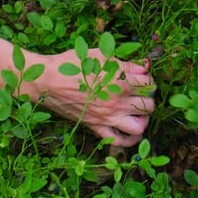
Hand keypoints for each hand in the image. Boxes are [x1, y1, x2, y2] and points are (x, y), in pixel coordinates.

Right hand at [39, 49, 154, 146]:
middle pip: (149, 105)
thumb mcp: (100, 56)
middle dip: (148, 98)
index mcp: (120, 81)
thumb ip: (125, 63)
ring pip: (139, 126)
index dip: (148, 80)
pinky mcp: (96, 127)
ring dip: (143, 120)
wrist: (48, 81)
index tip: (141, 78)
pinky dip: (129, 140)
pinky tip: (132, 133)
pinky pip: (118, 141)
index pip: (149, 84)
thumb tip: (143, 68)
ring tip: (138, 113)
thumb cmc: (73, 64)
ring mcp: (107, 117)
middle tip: (140, 94)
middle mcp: (117, 101)